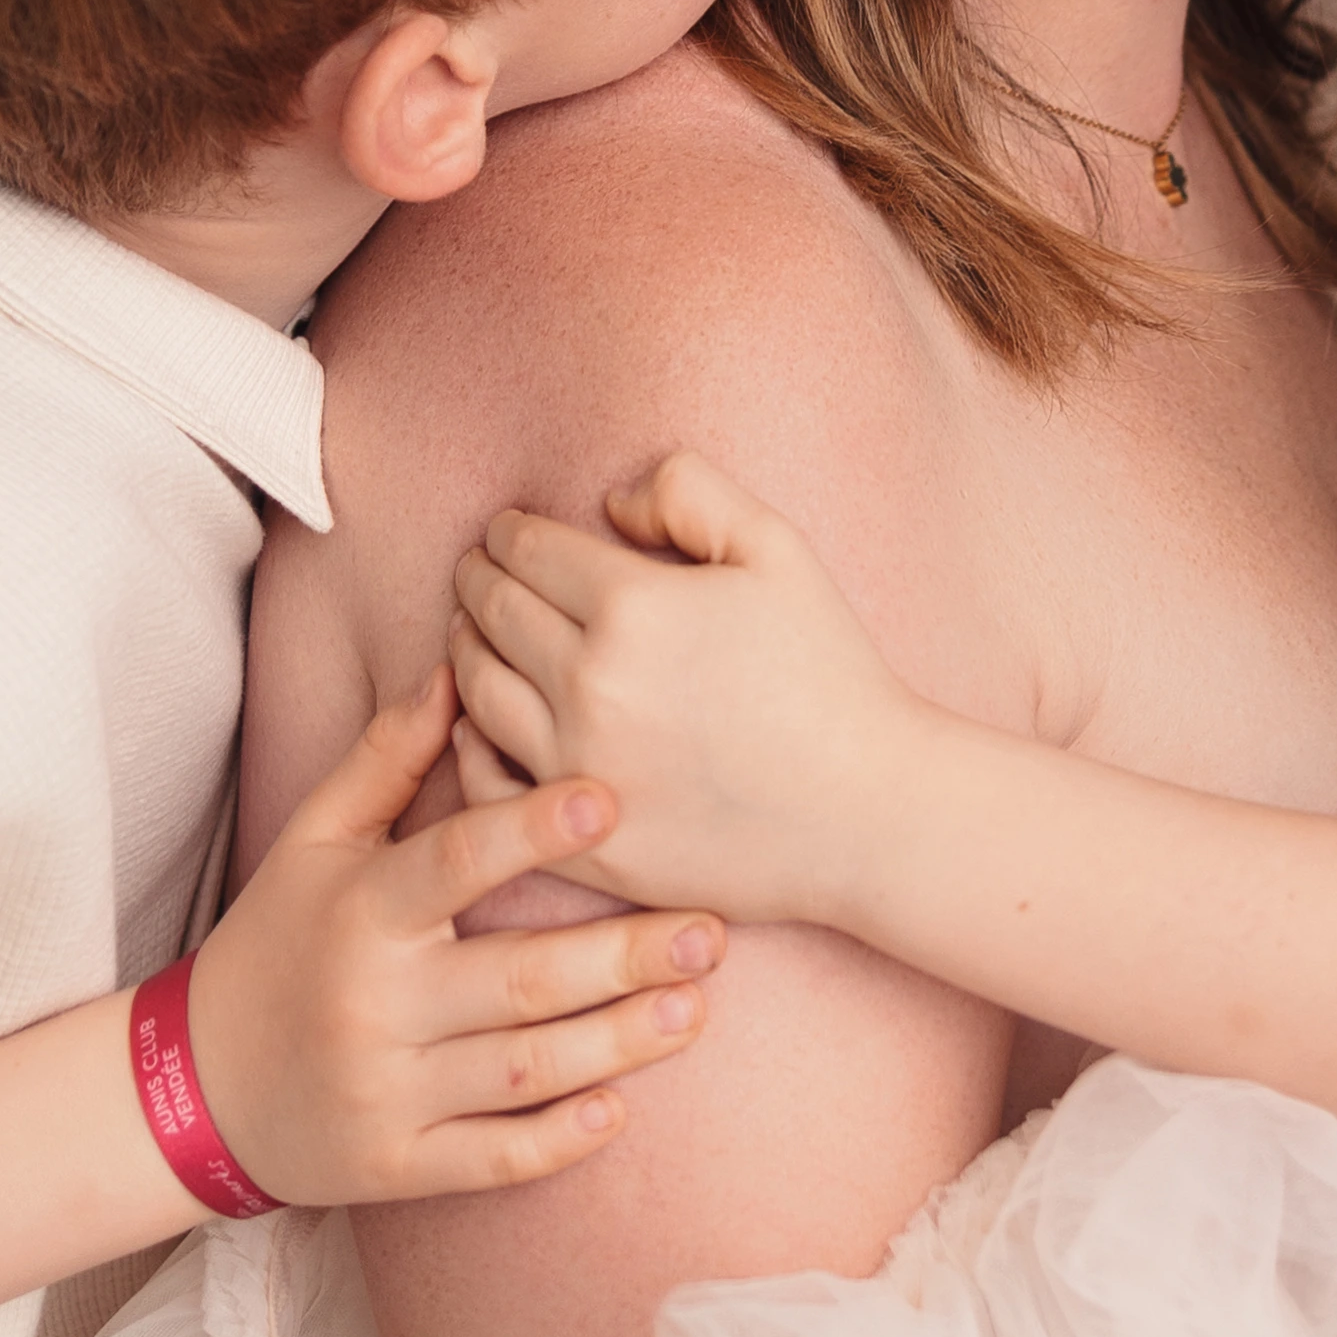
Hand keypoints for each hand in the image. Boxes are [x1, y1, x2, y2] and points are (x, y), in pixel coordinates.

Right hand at [193, 668, 724, 1203]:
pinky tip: (620, 1110)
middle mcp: (376, 1003)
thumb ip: (385, 759)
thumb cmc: (276, 944)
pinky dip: (558, 1140)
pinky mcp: (398, 1166)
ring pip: (523, 1071)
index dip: (530, 832)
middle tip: (710, 931)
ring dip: (619, 1044)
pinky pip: (493, 1159)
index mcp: (360, 911)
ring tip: (695, 1010)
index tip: (611, 801)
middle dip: (622, 957)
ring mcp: (388, 1091)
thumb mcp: (313, 842)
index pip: (453, 863)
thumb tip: (456, 670)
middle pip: (517, 979)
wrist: (195, 1089)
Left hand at [449, 455, 920, 927]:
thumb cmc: (830, 674)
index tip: (504, 530)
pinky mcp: (583, 844)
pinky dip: (468, 744)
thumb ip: (688, 492)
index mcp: (630, 607)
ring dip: (464, 650)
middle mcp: (588, 687)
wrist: (872, 814)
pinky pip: (486, 785)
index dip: (506, 532)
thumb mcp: (777, 548)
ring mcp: (578, 770)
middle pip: (490, 612)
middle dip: (477, 579)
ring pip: (477, 692)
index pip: (525, 550)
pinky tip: (476, 722)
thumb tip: (607, 504)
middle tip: (476, 570)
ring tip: (472, 633)